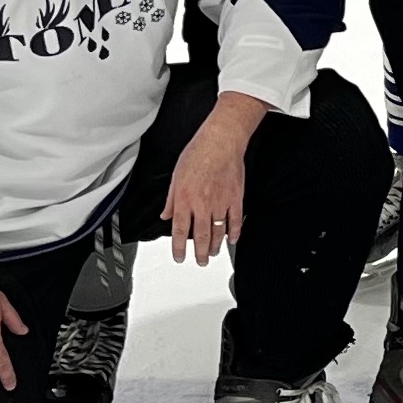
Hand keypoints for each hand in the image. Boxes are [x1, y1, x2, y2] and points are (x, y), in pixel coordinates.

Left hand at [161, 91, 264, 263]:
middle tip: (199, 261)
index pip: (180, 232)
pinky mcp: (236, 199)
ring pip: (218, 233)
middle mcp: (202, 205)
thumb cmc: (198, 153)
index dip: (179, 248)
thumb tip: (166, 214)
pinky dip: (234, 233)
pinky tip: (232, 239)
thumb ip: (171, 199)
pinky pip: (235, 221)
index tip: (179, 257)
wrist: (222, 141)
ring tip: (213, 254)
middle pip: (200, 237)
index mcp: (184, 200)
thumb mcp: (176, 176)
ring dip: (215, 247)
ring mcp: (221, 204)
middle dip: (199, 254)